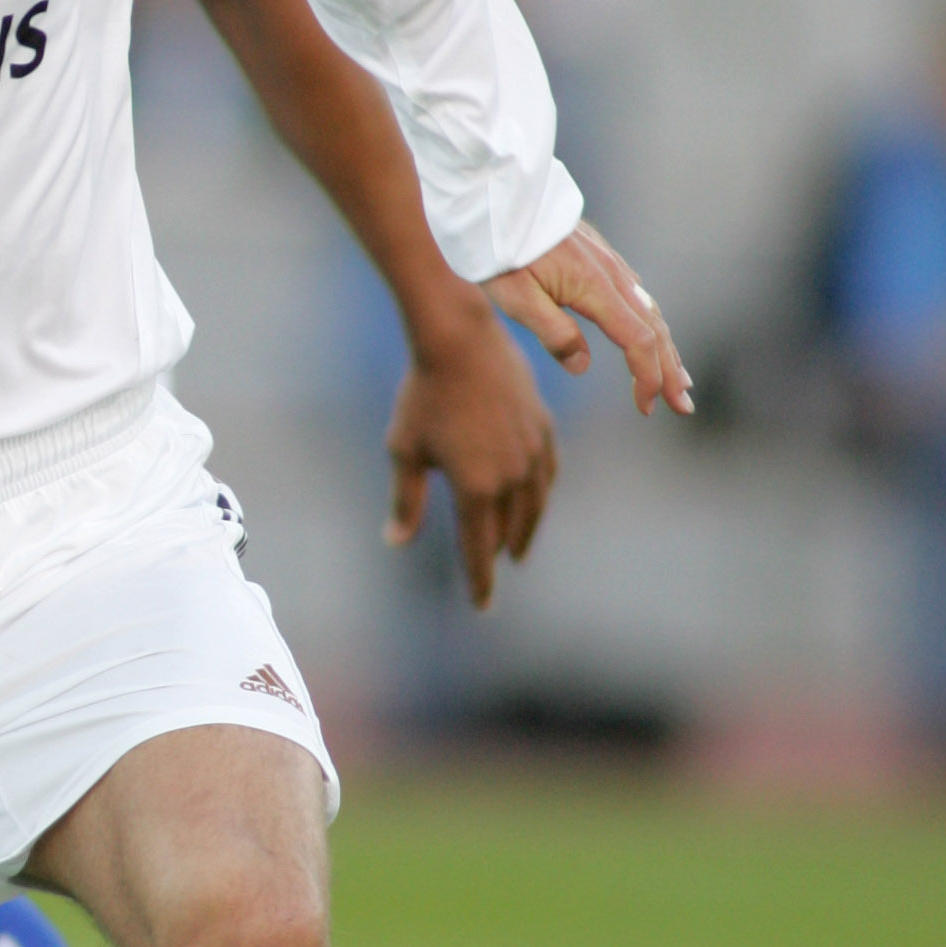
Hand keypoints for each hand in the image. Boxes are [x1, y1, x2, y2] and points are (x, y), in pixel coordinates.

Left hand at [385, 300, 559, 607]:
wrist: (461, 340)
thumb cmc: (423, 396)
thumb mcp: (405, 451)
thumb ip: (406, 501)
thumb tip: (396, 543)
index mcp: (476, 488)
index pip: (478, 549)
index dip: (479, 581)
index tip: (482, 605)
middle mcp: (511, 475)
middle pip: (509, 529)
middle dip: (499, 554)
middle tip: (493, 572)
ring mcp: (533, 451)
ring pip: (535, 504)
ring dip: (526, 529)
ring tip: (518, 546)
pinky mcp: (544, 427)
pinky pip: (548, 472)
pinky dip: (542, 493)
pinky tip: (536, 498)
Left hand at [488, 222, 692, 418]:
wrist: (495, 199)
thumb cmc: (499, 251)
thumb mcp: (516, 299)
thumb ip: (554, 332)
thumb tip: (582, 366)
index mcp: (595, 287)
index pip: (638, 340)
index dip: (647, 377)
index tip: (647, 408)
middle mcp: (611, 274)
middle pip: (654, 328)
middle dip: (670, 370)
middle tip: (683, 406)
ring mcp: (608, 262)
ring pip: (649, 311)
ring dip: (666, 348)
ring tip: (678, 378)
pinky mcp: (599, 256)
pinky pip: (636, 294)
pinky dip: (650, 321)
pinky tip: (650, 332)